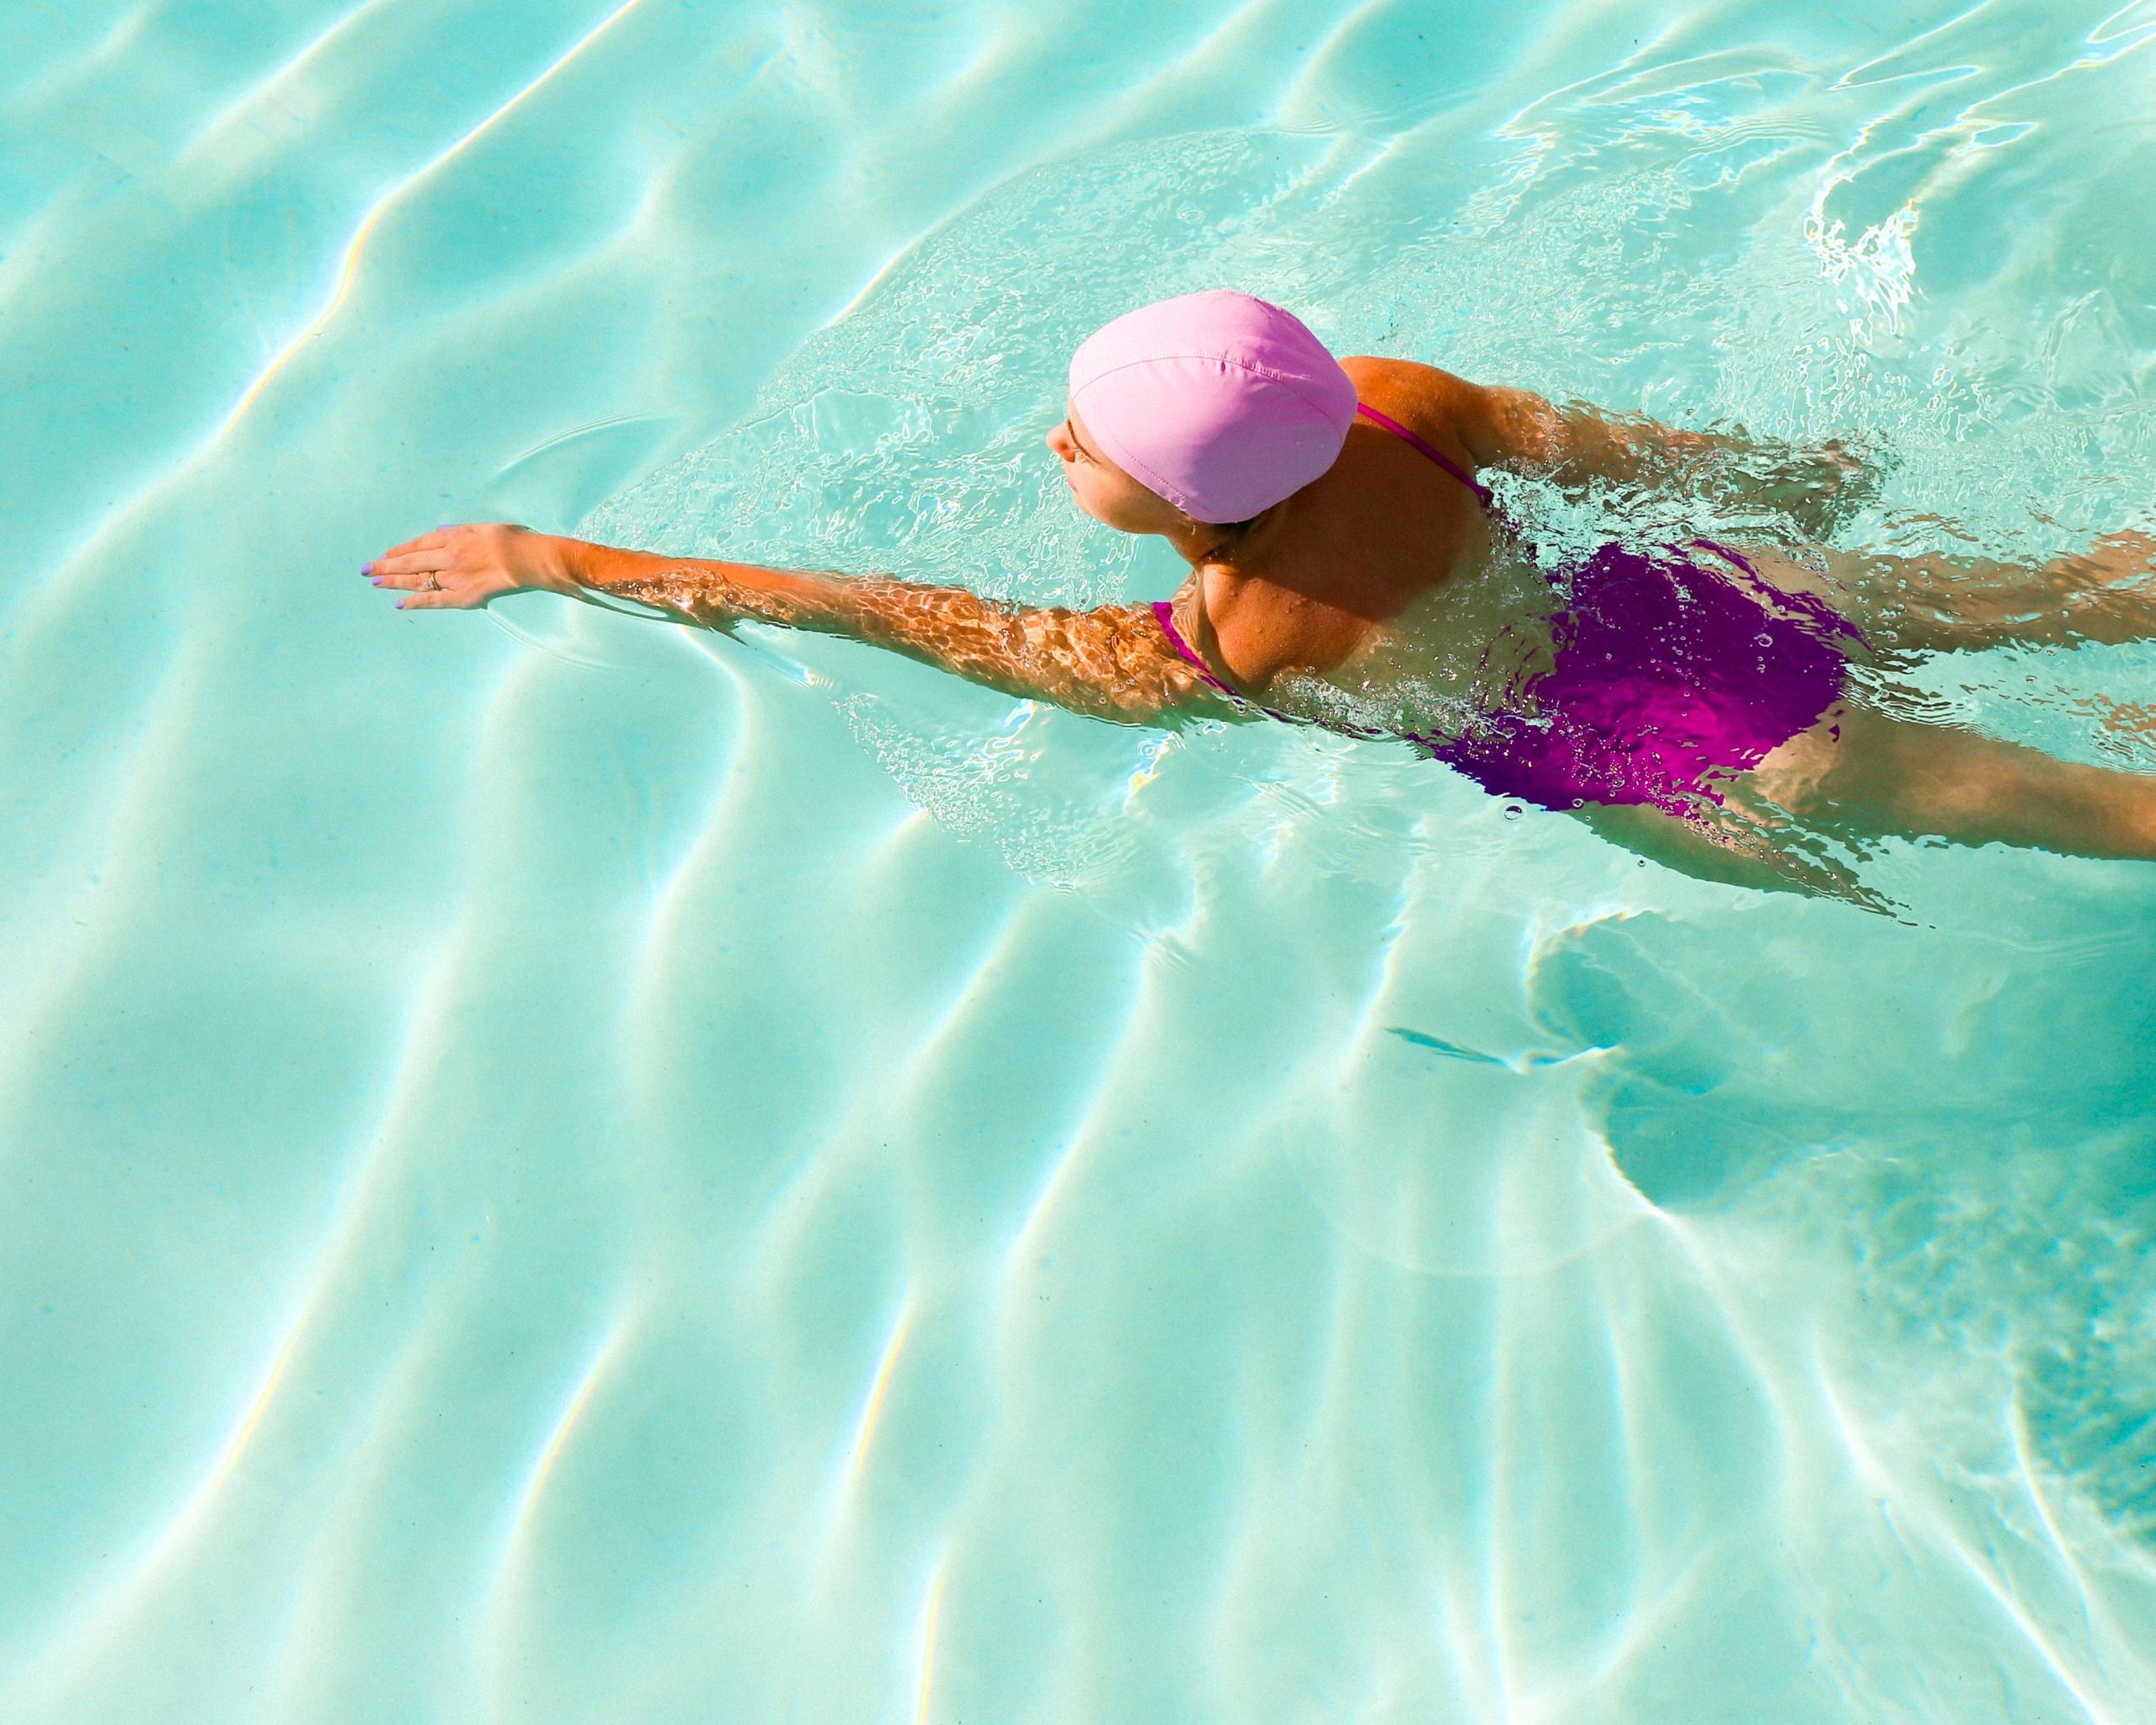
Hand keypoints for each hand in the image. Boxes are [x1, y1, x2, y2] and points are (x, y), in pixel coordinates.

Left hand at [364, 522, 573, 609]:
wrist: (529, 559)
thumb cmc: (512, 539)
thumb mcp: (483, 527)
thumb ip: (460, 532)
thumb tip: (442, 535)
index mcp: (452, 537)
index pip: (418, 544)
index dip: (399, 550)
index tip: (384, 555)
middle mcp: (447, 557)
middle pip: (410, 562)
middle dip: (386, 566)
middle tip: (367, 570)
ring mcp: (453, 578)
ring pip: (417, 581)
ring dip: (394, 582)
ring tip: (376, 583)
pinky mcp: (463, 596)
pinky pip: (435, 601)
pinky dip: (416, 603)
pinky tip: (399, 604)